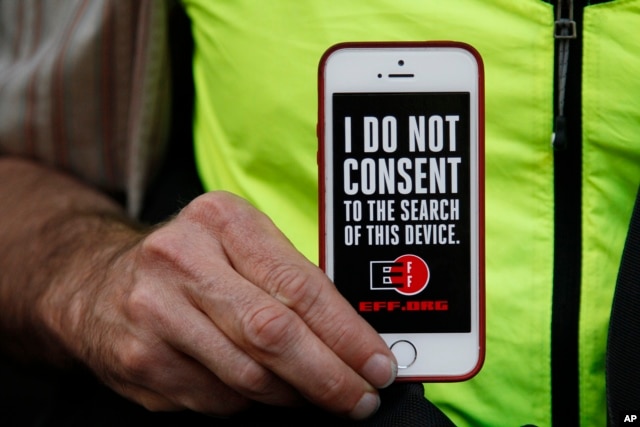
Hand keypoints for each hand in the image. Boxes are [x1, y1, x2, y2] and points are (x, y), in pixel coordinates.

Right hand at [44, 191, 396, 418]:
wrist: (93, 281)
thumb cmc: (187, 260)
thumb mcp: (236, 243)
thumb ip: (287, 278)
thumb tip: (350, 338)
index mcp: (221, 220)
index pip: (299, 285)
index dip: (346, 334)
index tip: (377, 364)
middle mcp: (182, 260)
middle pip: (273, 334)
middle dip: (329, 377)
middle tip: (361, 398)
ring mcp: (155, 312)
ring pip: (247, 376)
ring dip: (293, 396)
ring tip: (316, 397)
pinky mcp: (139, 359)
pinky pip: (216, 400)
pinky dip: (249, 404)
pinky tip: (260, 393)